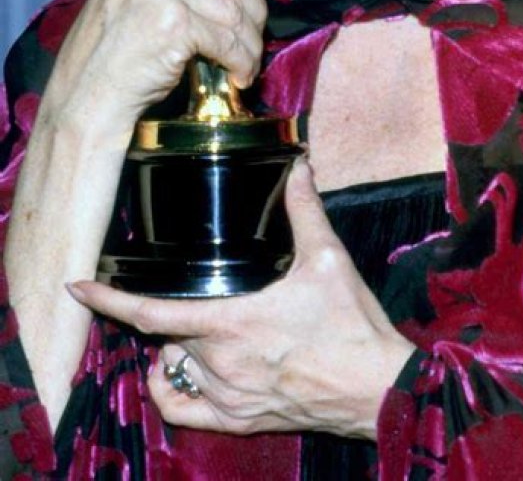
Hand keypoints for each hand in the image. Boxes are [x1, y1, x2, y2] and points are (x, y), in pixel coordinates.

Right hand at [48, 0, 266, 138]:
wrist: (87, 87)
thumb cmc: (119, 39)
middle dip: (252, 6)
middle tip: (250, 31)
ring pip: (237, 8)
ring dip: (249, 40)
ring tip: (245, 57)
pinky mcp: (173, 21)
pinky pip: (229, 40)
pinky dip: (241, 60)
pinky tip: (238, 72)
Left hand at [69, 159, 414, 439]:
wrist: (376, 388)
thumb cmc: (351, 326)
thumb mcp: (328, 259)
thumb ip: (305, 210)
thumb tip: (297, 167)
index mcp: (231, 324)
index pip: (151, 314)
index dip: (108, 302)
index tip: (78, 288)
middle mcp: (220, 365)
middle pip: (164, 337)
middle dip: (166, 313)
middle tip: (184, 293)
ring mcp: (227, 398)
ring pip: (172, 370)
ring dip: (172, 348)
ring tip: (190, 327)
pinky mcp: (240, 421)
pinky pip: (183, 412)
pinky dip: (170, 392)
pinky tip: (180, 373)